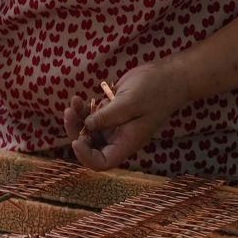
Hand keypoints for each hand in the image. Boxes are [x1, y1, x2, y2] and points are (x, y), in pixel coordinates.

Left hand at [65, 60, 192, 171]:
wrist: (167, 75)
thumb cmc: (155, 90)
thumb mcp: (131, 102)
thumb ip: (108, 116)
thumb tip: (86, 126)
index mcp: (127, 142)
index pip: (102, 162)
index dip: (86, 157)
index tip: (76, 141)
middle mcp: (118, 137)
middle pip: (89, 147)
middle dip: (75, 132)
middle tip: (69, 113)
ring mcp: (113, 126)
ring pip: (86, 131)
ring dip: (76, 120)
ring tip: (74, 102)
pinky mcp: (109, 113)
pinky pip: (89, 118)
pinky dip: (81, 110)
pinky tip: (78, 99)